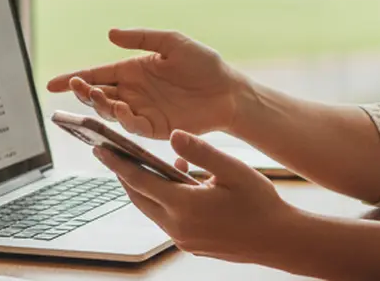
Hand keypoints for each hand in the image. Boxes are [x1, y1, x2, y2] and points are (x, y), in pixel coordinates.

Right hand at [46, 28, 249, 138]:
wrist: (228, 91)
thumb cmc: (204, 64)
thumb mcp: (172, 42)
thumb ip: (142, 38)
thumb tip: (110, 34)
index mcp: (133, 70)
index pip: (97, 74)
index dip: (74, 80)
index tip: (51, 84)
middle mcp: (133, 92)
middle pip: (98, 95)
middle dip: (83, 93)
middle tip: (79, 87)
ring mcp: (142, 111)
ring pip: (110, 112)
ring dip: (100, 106)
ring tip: (99, 96)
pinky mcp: (155, 128)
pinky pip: (132, 126)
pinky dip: (122, 120)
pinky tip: (120, 110)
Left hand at [94, 130, 296, 262]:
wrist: (279, 241)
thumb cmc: (260, 203)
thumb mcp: (233, 169)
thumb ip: (200, 151)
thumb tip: (173, 135)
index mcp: (184, 206)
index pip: (139, 181)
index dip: (117, 163)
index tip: (100, 148)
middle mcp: (177, 226)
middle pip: (139, 197)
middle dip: (124, 174)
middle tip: (112, 153)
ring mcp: (183, 239)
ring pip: (152, 209)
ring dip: (145, 187)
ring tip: (143, 164)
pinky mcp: (190, 244)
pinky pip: (167, 218)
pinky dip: (164, 199)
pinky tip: (178, 181)